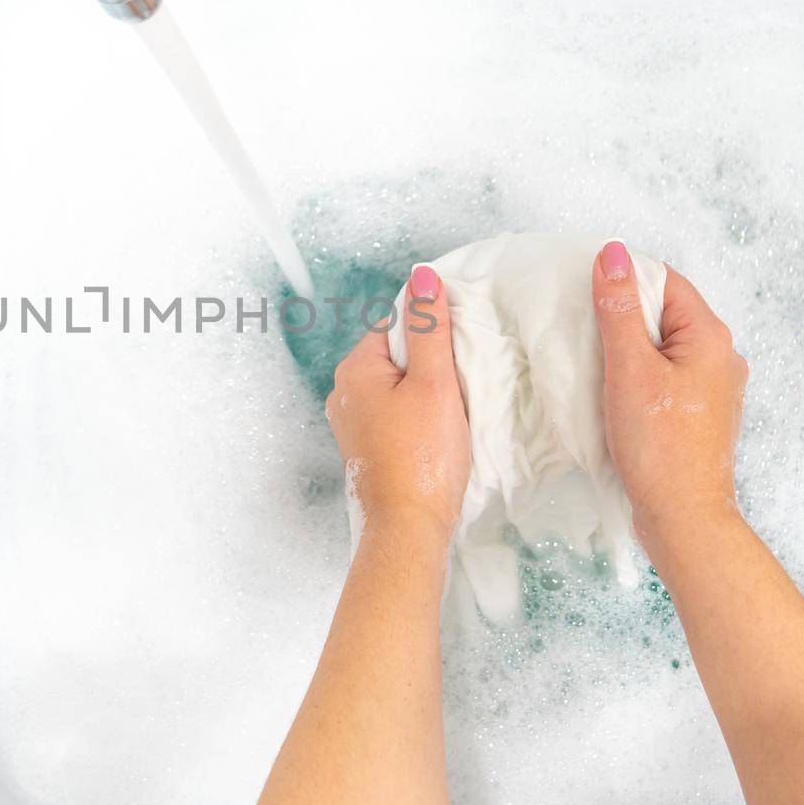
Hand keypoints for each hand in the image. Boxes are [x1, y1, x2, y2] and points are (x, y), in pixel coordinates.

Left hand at [325, 265, 469, 545]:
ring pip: (395, 387)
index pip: (393, 324)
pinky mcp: (366, 448)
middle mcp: (343, 393)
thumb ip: (429, 329)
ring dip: (425, 392)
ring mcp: (351, 423)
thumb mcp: (434, 383)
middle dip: (428, 364)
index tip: (458, 349)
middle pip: (394, 356)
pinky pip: (393, 415)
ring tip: (452, 409)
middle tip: (460, 381)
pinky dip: (416, 416)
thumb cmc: (423, 457)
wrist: (409, 526)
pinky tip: (438, 431)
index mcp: (354, 369)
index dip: (430, 332)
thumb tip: (422, 278)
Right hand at [591, 241, 748, 549]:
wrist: (683, 517)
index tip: (584, 290)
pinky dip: (637, 375)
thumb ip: (619, 309)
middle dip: (623, 315)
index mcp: (711, 337)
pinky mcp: (699, 413)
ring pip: (663, 347)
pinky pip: (665, 376)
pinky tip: (612, 391)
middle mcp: (721, 357)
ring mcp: (713, 388)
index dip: (624, 280)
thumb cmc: (658, 447)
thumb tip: (613, 254)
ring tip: (594, 362)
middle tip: (582, 328)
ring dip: (628, 348)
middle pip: (665, 312)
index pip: (665, 281)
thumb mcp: (629, 369)